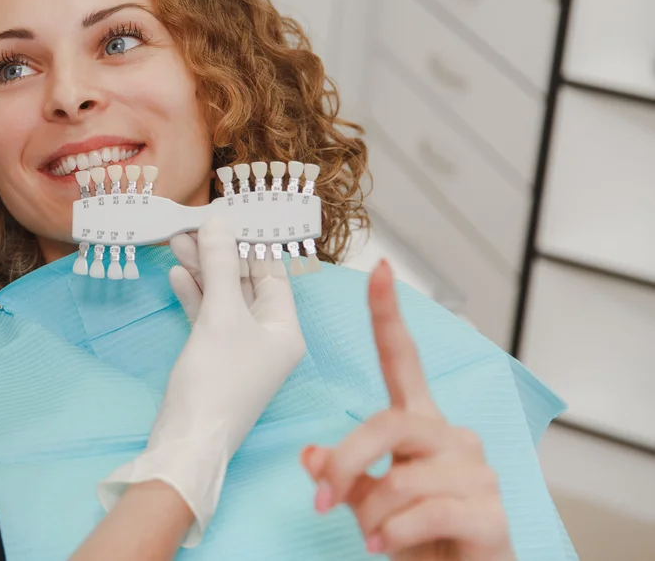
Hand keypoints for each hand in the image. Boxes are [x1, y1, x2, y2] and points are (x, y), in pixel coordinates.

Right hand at [97, 218, 305, 546]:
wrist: (188, 441)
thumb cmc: (216, 379)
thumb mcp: (221, 315)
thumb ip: (220, 265)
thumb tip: (217, 221)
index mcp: (286, 328)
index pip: (272, 271)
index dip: (248, 240)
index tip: (222, 214)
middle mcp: (270, 336)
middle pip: (246, 281)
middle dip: (218, 252)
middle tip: (190, 225)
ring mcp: (242, 348)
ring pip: (224, 296)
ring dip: (202, 269)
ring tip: (175, 241)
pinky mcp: (216, 357)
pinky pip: (208, 316)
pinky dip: (194, 294)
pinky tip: (177, 274)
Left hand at [301, 261, 513, 560]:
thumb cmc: (415, 534)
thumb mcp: (366, 499)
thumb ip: (342, 472)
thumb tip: (310, 455)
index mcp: (420, 423)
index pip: (404, 360)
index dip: (388, 316)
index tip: (379, 269)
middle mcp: (453, 435)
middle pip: (388, 424)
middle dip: (346, 464)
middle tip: (321, 502)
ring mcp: (476, 471)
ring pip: (402, 479)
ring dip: (372, 515)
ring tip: (373, 537)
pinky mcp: (491, 511)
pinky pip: (425, 513)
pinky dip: (396, 535)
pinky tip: (389, 547)